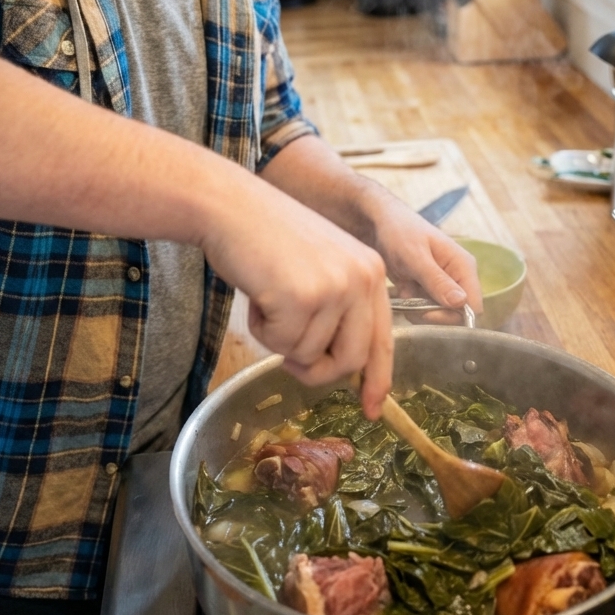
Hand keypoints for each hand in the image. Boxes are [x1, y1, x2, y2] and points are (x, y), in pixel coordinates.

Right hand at [197, 171, 393, 417]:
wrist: (231, 205)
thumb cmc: (266, 237)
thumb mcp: (319, 267)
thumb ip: (337, 310)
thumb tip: (339, 367)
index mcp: (372, 271)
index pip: (383, 339)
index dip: (377, 379)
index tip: (372, 409)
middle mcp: (362, 278)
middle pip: (351, 359)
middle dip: (317, 372)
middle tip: (289, 362)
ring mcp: (335, 288)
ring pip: (308, 354)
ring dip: (279, 338)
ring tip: (267, 297)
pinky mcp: (303, 298)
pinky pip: (281, 345)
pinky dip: (262, 330)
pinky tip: (257, 295)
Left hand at [369, 196, 482, 322]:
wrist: (378, 222)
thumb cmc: (398, 232)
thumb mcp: (415, 256)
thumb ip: (437, 280)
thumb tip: (461, 303)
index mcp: (463, 266)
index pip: (473, 305)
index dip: (453, 316)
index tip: (427, 313)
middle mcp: (458, 277)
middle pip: (457, 314)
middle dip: (433, 314)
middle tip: (410, 302)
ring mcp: (443, 284)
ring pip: (440, 314)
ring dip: (420, 311)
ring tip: (404, 293)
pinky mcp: (429, 288)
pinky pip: (427, 309)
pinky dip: (413, 306)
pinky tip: (402, 291)